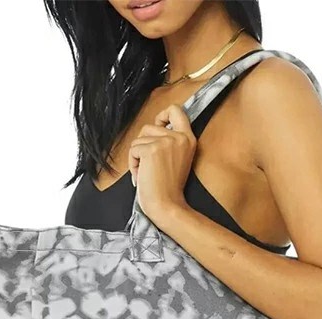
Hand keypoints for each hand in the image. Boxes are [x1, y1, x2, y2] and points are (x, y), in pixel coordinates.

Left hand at [129, 104, 196, 225]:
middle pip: (149, 126)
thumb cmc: (168, 189)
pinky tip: (143, 176)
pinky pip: (133, 150)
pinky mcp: (152, 149)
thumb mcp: (176, 159)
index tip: (158, 125)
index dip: (163, 114)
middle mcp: (179, 137)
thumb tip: (152, 128)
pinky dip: (133, 164)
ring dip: (137, 157)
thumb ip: (169, 142)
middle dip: (143, 145)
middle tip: (150, 165)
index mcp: (188, 139)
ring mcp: (166, 141)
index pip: (176, 110)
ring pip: (139, 139)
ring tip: (147, 173)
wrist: (167, 206)